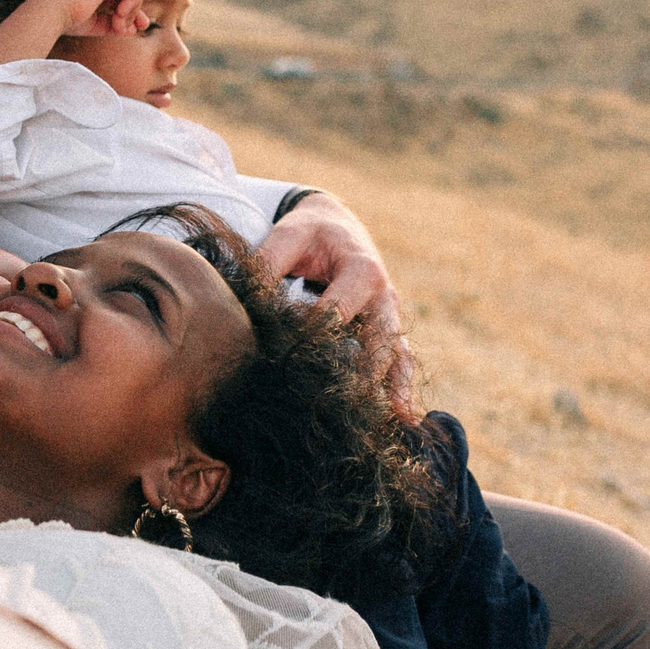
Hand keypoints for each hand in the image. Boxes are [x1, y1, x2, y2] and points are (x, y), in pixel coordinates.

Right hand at [46, 0, 148, 37]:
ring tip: (118, 24)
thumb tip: (135, 28)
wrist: (52, 13)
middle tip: (125, 31)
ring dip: (132, 9)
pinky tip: (119, 13)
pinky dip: (134, 2)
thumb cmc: (68, 19)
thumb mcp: (95, 22)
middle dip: (134, 10)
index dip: (128, 9)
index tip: (128, 30)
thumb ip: (114, 22)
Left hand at [257, 192, 414, 414]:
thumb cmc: (309, 233)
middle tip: (340, 406)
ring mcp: (389, 317)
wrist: (337, 226)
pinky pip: (399, 363)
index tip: (286, 358)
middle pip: (377, 342)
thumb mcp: (288, 234)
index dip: (311, 336)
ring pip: (396, 357)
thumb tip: (248, 301)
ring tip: (391, 422)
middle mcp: (384, 297)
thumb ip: (267, 262)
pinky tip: (401, 420)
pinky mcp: (387, 332)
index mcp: (362, 269)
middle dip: (362, 374)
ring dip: (392, 390)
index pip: (337, 313)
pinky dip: (400, 390)